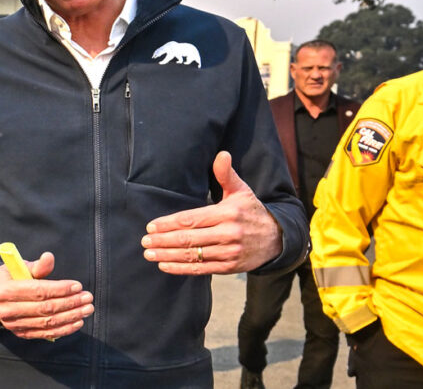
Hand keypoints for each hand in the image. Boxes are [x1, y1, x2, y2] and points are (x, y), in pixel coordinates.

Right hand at [0, 252, 93, 339]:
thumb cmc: (9, 277)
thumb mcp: (18, 267)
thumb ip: (36, 266)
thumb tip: (49, 257)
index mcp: (4, 290)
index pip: (37, 291)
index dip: (60, 289)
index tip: (77, 286)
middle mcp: (7, 310)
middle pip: (45, 309)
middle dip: (70, 303)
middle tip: (87, 297)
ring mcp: (14, 324)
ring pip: (47, 323)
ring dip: (71, 317)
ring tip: (87, 309)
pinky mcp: (21, 333)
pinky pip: (45, 334)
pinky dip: (64, 329)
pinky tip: (77, 322)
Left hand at [141, 151, 281, 274]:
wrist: (277, 239)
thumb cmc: (251, 211)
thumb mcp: (241, 191)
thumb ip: (226, 174)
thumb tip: (221, 154)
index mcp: (227, 213)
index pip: (192, 219)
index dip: (169, 223)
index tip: (151, 226)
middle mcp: (228, 234)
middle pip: (189, 239)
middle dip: (164, 240)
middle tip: (145, 240)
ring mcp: (229, 253)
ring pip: (193, 256)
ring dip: (168, 255)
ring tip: (149, 253)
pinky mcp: (229, 268)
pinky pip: (201, 269)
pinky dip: (181, 269)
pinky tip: (164, 265)